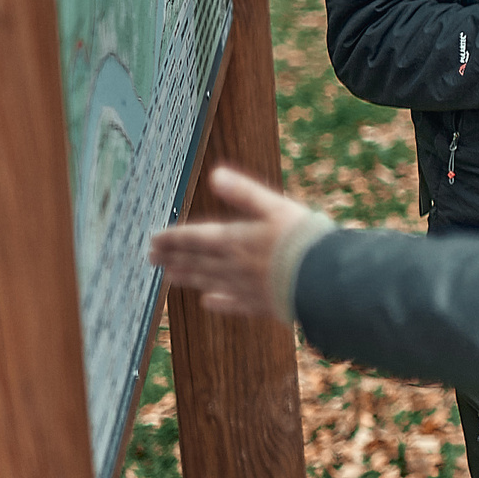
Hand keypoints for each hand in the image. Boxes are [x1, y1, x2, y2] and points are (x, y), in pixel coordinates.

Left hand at [147, 166, 308, 318]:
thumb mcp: (276, 207)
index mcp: (236, 240)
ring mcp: (246, 287)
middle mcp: (234, 265)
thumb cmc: (304, 240)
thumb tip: (215, 174)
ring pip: (209, 281)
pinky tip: (208, 301)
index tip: (153, 240)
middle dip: (174, 257)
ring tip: (170, 276)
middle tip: (152, 258)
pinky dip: (219, 302)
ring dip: (188, 277)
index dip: (173, 238)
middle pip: (197, 260)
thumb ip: (245, 193)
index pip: (195, 238)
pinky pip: (234, 303)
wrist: (326, 279)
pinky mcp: (262, 304)